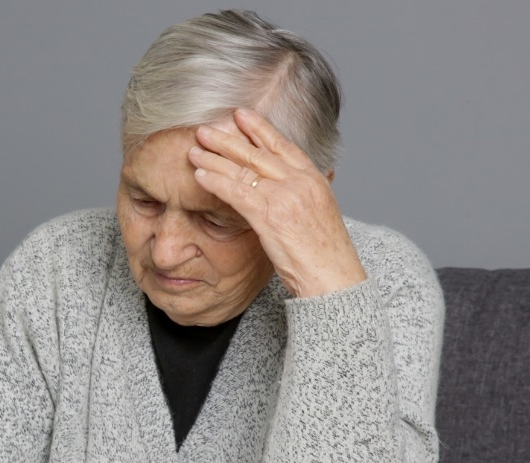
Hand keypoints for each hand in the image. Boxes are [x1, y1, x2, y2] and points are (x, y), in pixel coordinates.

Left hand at [189, 108, 366, 297]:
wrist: (334, 279)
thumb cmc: (326, 257)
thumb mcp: (319, 216)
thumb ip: (302, 196)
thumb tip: (286, 189)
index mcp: (315, 180)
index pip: (284, 146)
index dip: (260, 128)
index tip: (241, 115)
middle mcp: (301, 182)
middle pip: (258, 153)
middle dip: (229, 138)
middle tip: (205, 128)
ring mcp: (286, 197)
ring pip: (244, 170)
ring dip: (215, 158)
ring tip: (194, 149)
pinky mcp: (270, 216)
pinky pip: (236, 192)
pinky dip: (216, 181)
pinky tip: (200, 175)